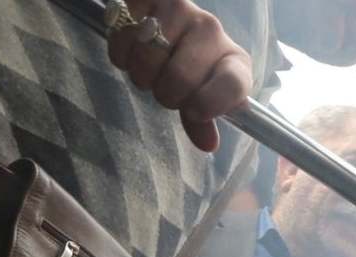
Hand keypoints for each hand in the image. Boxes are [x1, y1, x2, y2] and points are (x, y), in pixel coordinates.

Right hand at [107, 0, 254, 154]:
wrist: (171, 26)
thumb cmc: (192, 69)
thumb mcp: (202, 96)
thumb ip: (200, 121)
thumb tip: (207, 143)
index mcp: (234, 61)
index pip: (232, 84)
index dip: (210, 104)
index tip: (194, 112)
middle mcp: (211, 30)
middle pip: (180, 77)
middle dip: (166, 94)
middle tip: (164, 90)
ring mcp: (181, 10)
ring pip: (148, 56)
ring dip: (141, 75)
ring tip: (148, 71)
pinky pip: (124, 34)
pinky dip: (121, 53)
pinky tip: (131, 53)